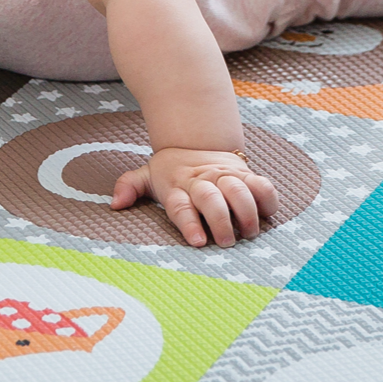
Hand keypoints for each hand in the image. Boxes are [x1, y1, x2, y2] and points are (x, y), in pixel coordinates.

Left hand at [111, 148, 279, 247]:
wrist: (196, 139)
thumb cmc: (171, 171)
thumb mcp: (147, 175)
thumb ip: (130, 186)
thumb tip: (115, 204)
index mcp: (177, 186)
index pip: (181, 206)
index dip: (190, 223)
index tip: (199, 242)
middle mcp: (202, 181)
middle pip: (211, 199)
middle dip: (221, 221)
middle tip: (227, 241)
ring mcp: (225, 175)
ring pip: (238, 189)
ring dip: (246, 212)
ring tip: (248, 232)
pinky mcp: (246, 174)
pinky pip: (261, 183)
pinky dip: (267, 197)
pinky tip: (267, 212)